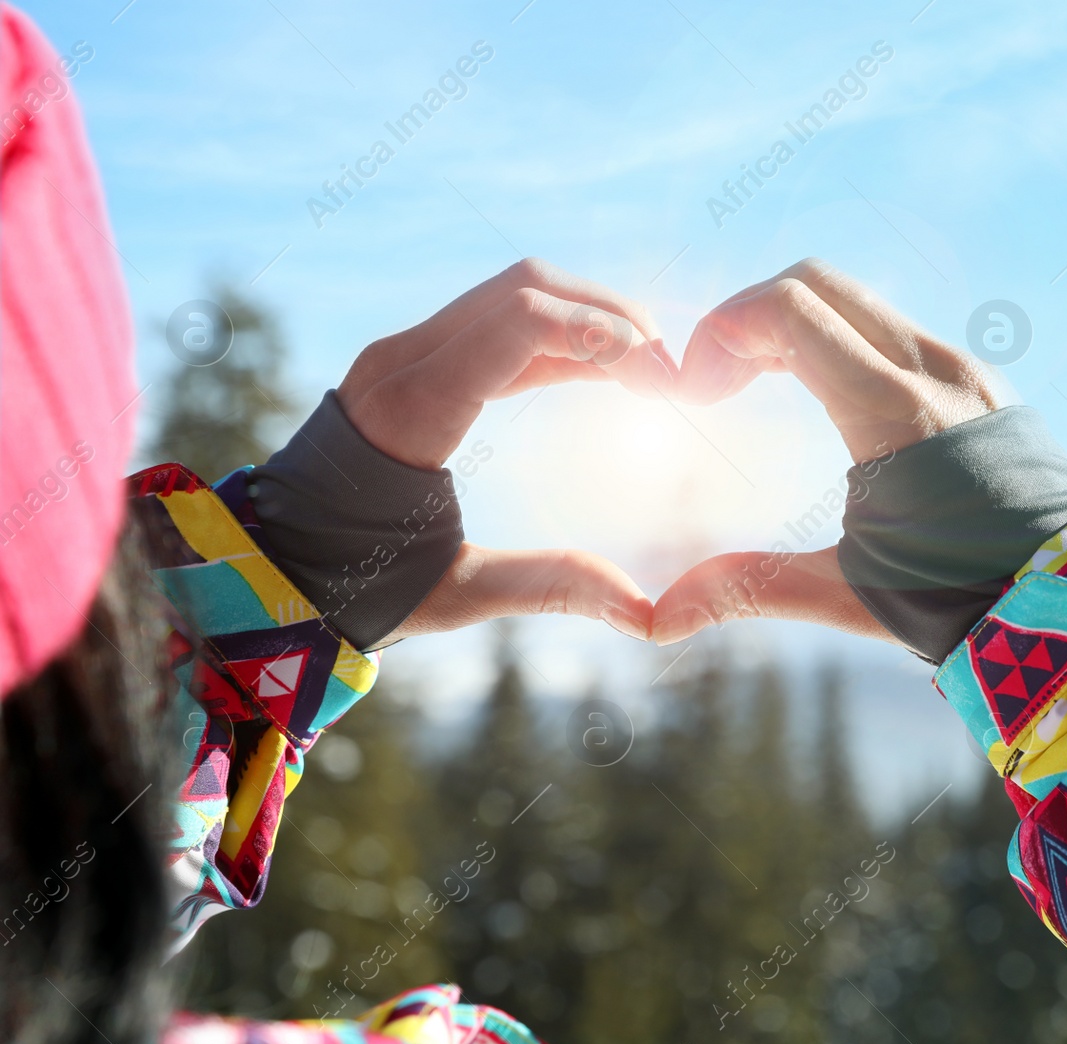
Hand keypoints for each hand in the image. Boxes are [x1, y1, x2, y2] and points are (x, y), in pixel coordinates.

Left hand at [338, 259, 670, 642]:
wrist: (273, 563)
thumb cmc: (354, 585)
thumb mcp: (456, 595)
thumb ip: (550, 587)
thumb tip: (644, 612)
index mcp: (411, 409)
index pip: (522, 321)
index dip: (606, 336)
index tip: (663, 382)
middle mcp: (403, 359)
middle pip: (527, 287)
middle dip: (610, 316)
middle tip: (671, 373)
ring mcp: (405, 352)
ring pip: (516, 291)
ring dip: (588, 316)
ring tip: (648, 370)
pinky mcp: (415, 360)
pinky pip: (499, 322)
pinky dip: (558, 334)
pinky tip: (606, 372)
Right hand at [653, 259, 1000, 645]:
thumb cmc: (966, 601)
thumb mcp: (851, 593)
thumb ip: (753, 587)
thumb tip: (662, 620)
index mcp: (895, 412)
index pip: (789, 309)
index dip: (721, 332)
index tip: (697, 391)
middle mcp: (935, 371)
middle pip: (817, 282)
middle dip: (748, 315)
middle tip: (716, 380)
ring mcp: (964, 370)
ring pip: (858, 302)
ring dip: (795, 325)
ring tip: (757, 387)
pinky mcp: (980, 384)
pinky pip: (894, 329)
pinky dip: (841, 341)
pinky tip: (819, 399)